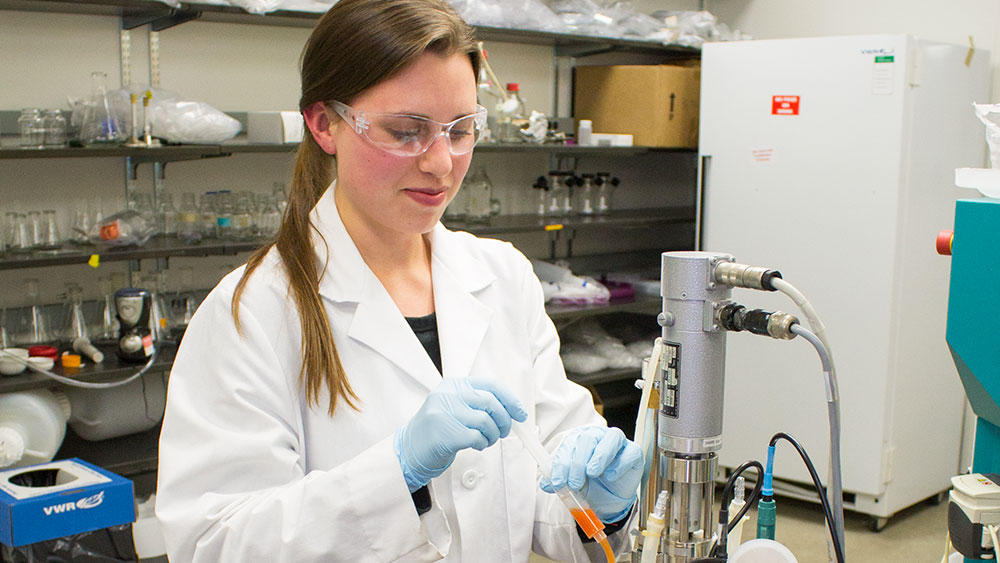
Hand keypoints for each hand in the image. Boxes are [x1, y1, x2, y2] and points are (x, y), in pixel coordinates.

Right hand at [396, 377, 526, 491]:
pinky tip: (476, 445)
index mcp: (454, 385)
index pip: (490, 385)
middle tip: (504, 431)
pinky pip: (477, 437)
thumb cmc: (436, 429)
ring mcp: (445, 412)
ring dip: (493, 435)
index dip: (510, 399)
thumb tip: (511, 409)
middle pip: (491, 402)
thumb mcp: (454, 406)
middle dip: (504, 420)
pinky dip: (483, 443)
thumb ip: (477, 402)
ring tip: (486, 440)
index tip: (520, 413)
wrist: (409, 449)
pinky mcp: (446, 433)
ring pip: (486, 421)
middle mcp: (449, 394)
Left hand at [542, 426, 642, 521]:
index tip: (558, 482)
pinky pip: (630, 452)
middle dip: (578, 462)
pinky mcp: (633, 453)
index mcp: (579, 440)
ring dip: (599, 457)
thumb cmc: (590, 484)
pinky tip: (611, 475)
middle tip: (574, 483)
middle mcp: (598, 437)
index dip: (561, 463)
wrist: (610, 499)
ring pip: (611, 438)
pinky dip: (620, 464)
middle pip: (588, 439)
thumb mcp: (571, 483)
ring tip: (591, 473)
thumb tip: (545, 483)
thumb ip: (558, 480)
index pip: (568, 444)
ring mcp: (617, 443)